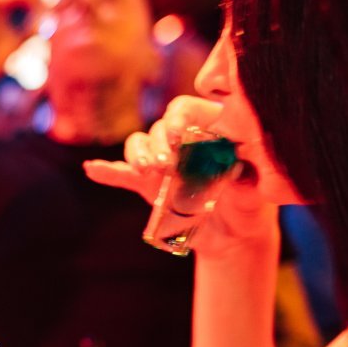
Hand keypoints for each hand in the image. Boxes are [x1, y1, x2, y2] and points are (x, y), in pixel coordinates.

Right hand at [83, 95, 278, 257]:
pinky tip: (92, 169)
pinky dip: (108, 171)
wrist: (233, 238)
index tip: (181, 133)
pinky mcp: (149, 187)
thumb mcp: (255, 196)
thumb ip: (247, 183)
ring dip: (138, 154)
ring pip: (141, 145)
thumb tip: (235, 170)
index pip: (191, 109)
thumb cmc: (250, 208)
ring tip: (144, 170)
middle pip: (162, 127)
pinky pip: (124, 176)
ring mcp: (163, 164)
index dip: (181, 115)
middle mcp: (183, 142)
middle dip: (159, 140)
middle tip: (165, 163)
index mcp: (211, 132)